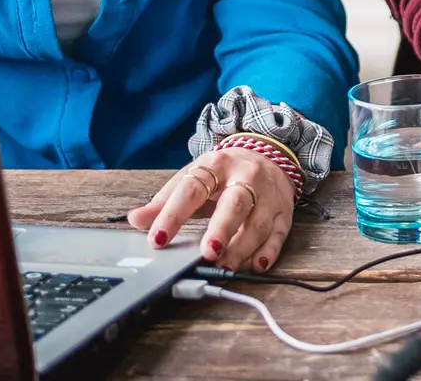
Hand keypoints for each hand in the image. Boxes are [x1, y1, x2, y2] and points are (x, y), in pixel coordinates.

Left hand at [128, 149, 296, 272]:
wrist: (269, 153)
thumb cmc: (225, 172)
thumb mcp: (194, 177)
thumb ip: (165, 201)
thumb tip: (135, 220)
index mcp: (216, 165)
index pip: (192, 189)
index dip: (174, 214)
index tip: (157, 238)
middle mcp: (246, 176)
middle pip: (236, 203)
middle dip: (222, 228)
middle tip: (207, 253)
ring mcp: (269, 194)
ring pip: (258, 223)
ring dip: (241, 248)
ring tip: (223, 267)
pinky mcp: (284, 211)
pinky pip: (280, 232)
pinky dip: (270, 250)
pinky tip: (257, 264)